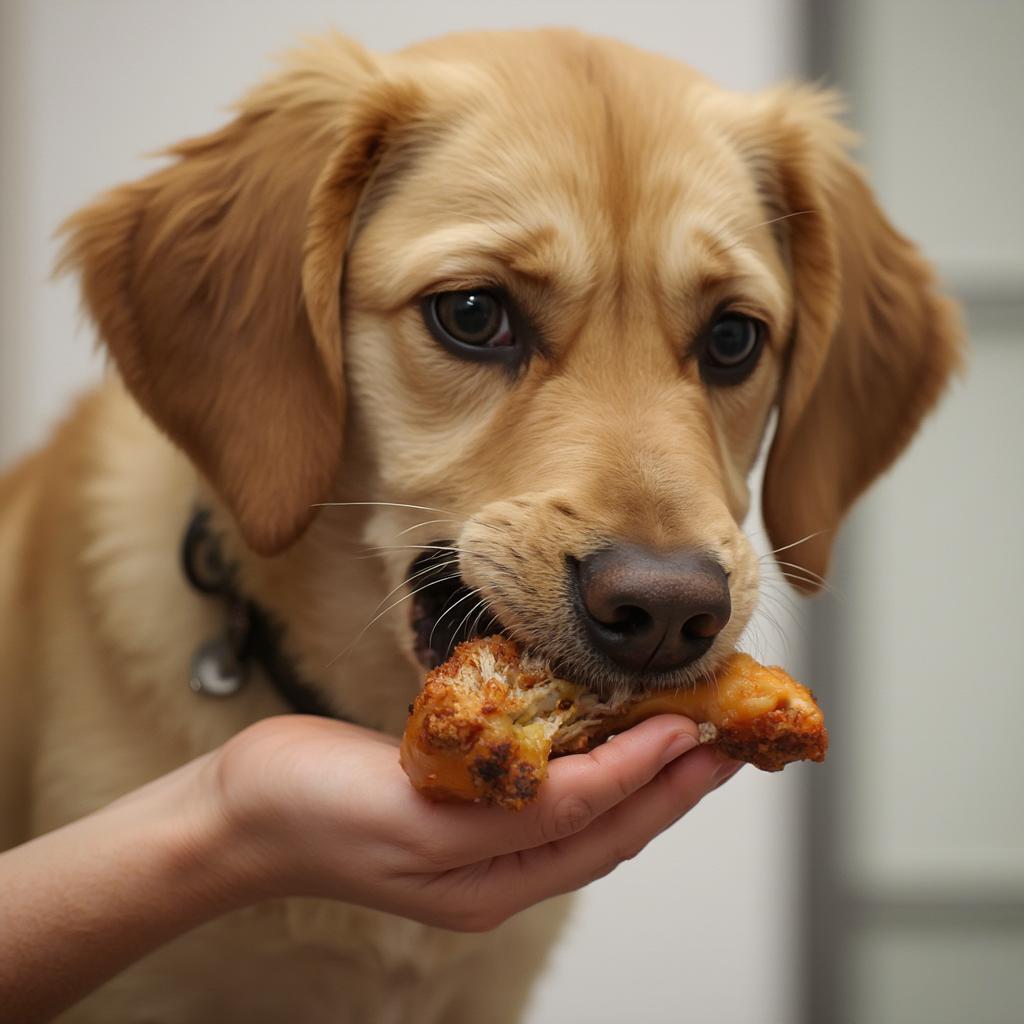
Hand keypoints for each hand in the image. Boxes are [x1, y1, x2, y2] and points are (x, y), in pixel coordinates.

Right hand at [205, 714, 741, 930]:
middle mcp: (497, 867)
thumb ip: (503, 814)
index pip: (592, 822)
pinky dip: (588, 757)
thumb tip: (594, 789)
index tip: (692, 727)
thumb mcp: (407, 817)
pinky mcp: (464, 802)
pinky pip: (544, 786)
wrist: (241, 808)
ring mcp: (482, 837)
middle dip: (672, 780)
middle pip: (607, 824)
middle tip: (728, 734)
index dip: (647, 772)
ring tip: (689, 729)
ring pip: (586, 807)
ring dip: (642, 768)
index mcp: (486, 882)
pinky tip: (607, 727)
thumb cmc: (308, 810)